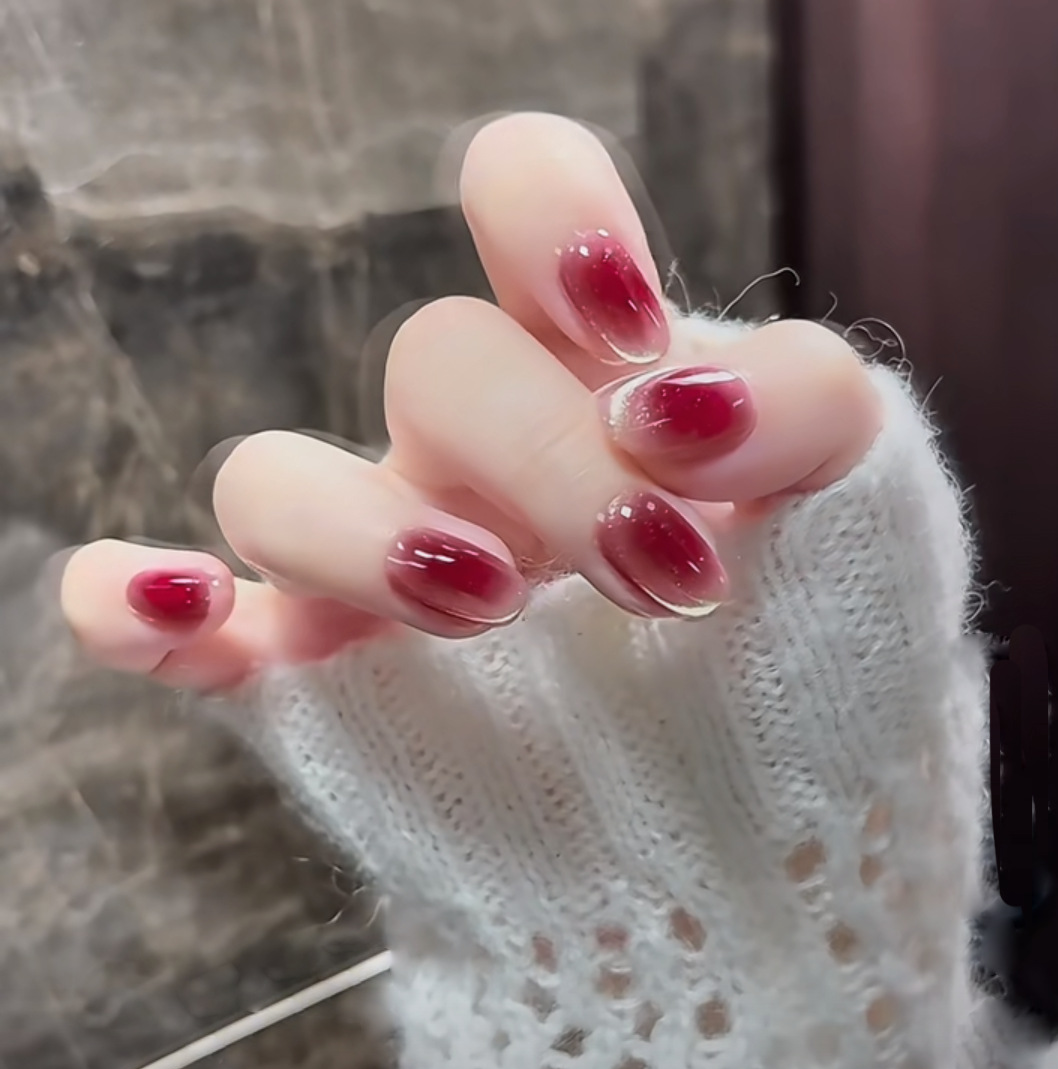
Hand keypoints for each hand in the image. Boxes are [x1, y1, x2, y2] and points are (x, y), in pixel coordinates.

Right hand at [59, 112, 880, 688]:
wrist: (771, 824)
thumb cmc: (818, 654)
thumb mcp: (860, 503)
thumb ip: (809, 404)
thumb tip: (669, 400)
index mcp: (590, 375)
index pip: (520, 194)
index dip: (551, 224)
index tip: (635, 348)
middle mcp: (472, 451)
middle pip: (435, 363)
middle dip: (549, 460)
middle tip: (663, 570)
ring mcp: (383, 562)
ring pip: (274, 479)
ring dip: (372, 535)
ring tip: (492, 606)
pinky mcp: (318, 681)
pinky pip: (170, 622)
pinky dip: (137, 608)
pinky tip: (180, 610)